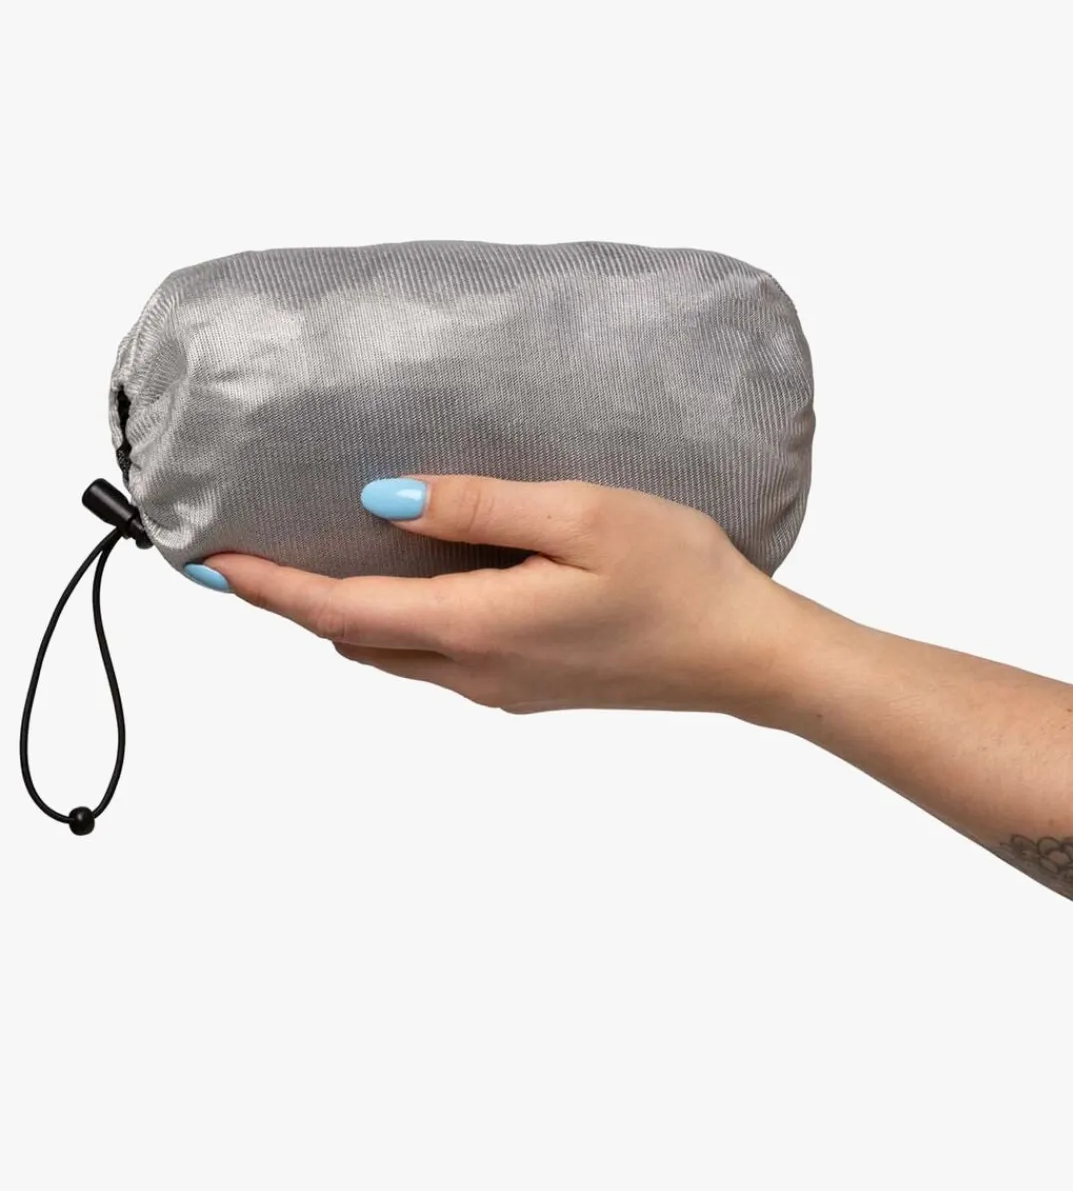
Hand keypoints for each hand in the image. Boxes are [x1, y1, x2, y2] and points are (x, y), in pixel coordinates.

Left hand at [207, 477, 816, 718]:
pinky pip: (435, 659)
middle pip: (354, 642)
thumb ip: (475, 507)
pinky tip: (411, 583)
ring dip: (344, 617)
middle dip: (294, 605)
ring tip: (318, 562)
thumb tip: (381, 502)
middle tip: (252, 556)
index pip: (340, 614)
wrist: (746, 656)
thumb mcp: (580, 515)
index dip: (269, 590)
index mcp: (479, 628)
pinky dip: (396, 624)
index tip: (209, 565)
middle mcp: (475, 672)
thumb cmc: (680, 576)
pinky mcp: (529, 688)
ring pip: (391, 654)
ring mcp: (502, 689)